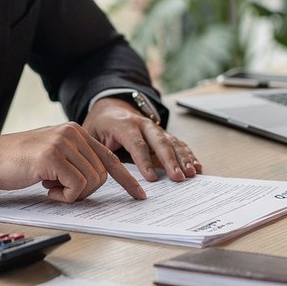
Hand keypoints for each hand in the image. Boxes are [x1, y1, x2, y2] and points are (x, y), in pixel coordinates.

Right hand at [0, 124, 145, 201]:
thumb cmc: (18, 162)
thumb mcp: (53, 157)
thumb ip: (75, 162)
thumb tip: (97, 181)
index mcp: (76, 132)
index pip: (109, 157)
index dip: (126, 179)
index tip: (139, 195)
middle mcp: (72, 133)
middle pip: (102, 174)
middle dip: (86, 191)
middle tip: (60, 191)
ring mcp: (62, 143)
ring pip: (90, 181)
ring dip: (71, 194)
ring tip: (49, 187)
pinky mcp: (51, 156)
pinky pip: (75, 186)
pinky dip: (63, 196)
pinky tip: (45, 188)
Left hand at [83, 98, 202, 182]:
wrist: (111, 107)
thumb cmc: (99, 125)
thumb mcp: (90, 135)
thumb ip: (95, 150)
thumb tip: (98, 172)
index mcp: (123, 124)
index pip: (136, 143)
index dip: (144, 161)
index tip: (151, 178)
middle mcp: (143, 124)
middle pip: (159, 142)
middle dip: (170, 160)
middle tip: (178, 177)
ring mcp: (155, 128)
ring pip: (172, 142)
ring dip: (183, 158)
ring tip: (191, 173)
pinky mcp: (162, 134)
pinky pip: (178, 143)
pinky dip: (188, 154)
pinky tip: (196, 166)